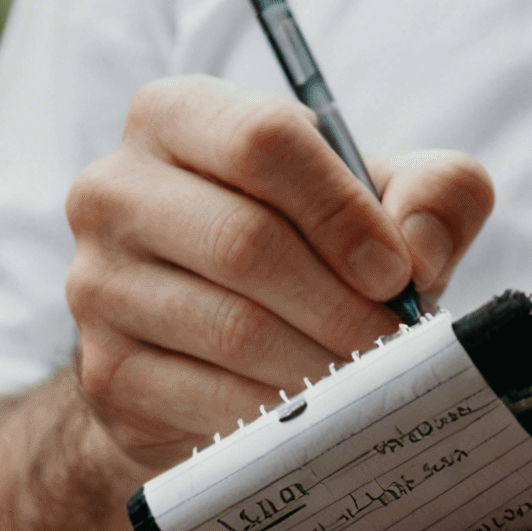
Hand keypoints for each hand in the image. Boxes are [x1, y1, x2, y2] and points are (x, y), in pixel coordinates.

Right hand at [66, 76, 494, 472]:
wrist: (204, 358)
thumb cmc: (303, 257)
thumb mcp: (376, 205)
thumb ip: (434, 194)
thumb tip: (419, 248)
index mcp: (175, 117)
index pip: (263, 141)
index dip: (344, 211)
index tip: (398, 273)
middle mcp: (115, 189)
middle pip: (246, 241)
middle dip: (341, 304)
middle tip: (394, 346)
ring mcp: (97, 283)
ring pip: (232, 327)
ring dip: (319, 363)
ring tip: (366, 381)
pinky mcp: (104, 372)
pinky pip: (209, 397)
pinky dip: (279, 412)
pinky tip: (314, 413)